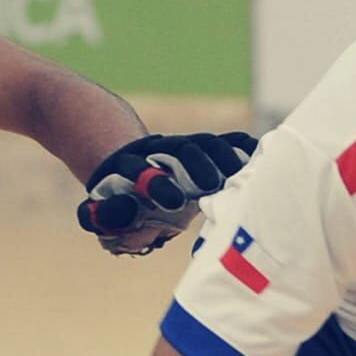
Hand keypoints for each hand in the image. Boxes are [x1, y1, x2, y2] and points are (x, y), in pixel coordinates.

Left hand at [77, 131, 257, 255]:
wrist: (123, 168)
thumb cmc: (117, 200)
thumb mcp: (98, 211)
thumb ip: (105, 215)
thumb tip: (129, 206)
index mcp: (129, 166)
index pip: (139, 168)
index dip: (155, 183)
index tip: (173, 202)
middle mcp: (157, 151)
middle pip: (180, 149)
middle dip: (196, 165)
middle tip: (209, 186)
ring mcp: (181, 146)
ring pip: (204, 143)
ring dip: (224, 156)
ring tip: (238, 176)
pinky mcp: (201, 147)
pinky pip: (225, 140)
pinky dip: (241, 146)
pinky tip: (258, 157)